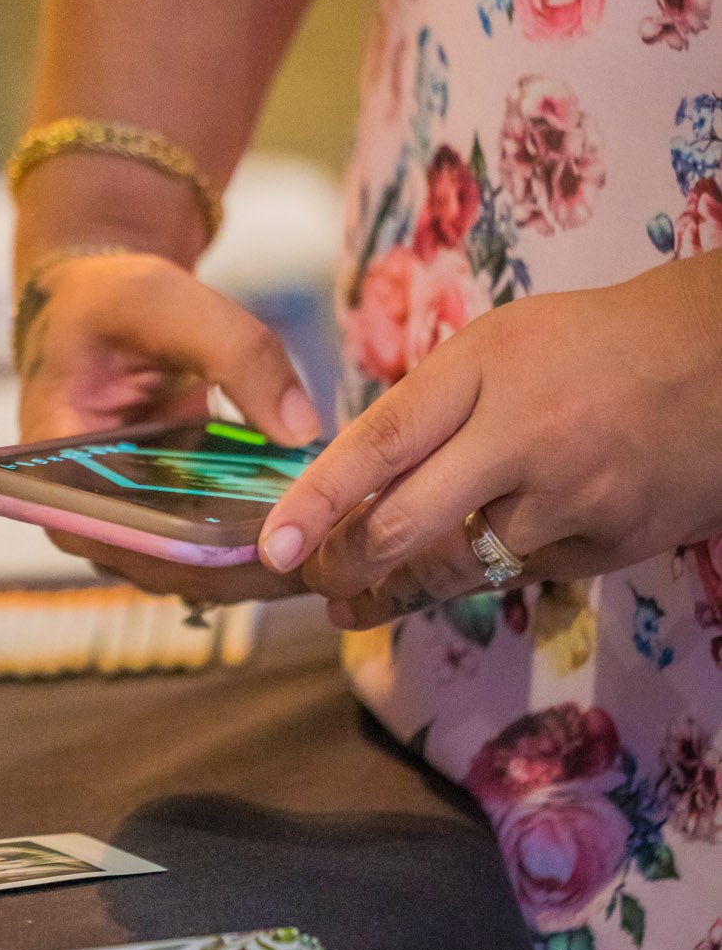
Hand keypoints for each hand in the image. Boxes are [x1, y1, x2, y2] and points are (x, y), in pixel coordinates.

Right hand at [18, 249, 320, 601]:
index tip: (279, 541)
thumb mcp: (167, 302)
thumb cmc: (111, 304)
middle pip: (175, 572)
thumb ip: (237, 352)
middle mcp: (91, 517)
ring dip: (271, 566)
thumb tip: (303, 430)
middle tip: (338, 551)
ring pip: (204, 575)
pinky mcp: (170, 523)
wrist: (100, 312)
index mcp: (59, 471)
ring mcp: (132, 528)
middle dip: (255, 567)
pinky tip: (329, 526)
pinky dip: (273, 541)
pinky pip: (221, 551)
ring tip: (346, 543)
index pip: (124, 541)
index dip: (200, 554)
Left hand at [257, 253, 721, 627]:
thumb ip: (428, 406)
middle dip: (344, 568)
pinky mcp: (608, 547)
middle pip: (407, 527)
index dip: (318, 502)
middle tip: (311, 581)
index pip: (380, 444)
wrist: (717, 360)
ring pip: (459, 570)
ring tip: (359, 603)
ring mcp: (569, 501)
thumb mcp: (497, 345)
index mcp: (481, 370)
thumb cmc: (588, 346)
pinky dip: (491, 572)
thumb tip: (346, 479)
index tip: (273, 546)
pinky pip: (524, 575)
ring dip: (400, 591)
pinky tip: (481, 558)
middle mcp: (522, 437)